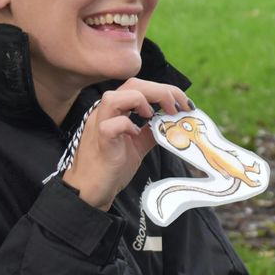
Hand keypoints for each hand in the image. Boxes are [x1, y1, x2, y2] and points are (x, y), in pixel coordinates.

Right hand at [64, 79, 190, 210]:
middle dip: (161, 91)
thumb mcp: (138, 144)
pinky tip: (136, 133)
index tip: (184, 103)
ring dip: (140, 100)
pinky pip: (110, 125)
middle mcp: (105, 112)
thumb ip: (152, 130)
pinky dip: (126, 125)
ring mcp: (99, 124)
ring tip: (154, 115)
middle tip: (178, 107)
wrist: (91, 190)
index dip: (165, 89)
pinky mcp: (99, 141)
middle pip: (132, 85)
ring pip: (114, 97)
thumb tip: (172, 123)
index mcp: (116, 109)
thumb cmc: (111, 166)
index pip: (140, 86)